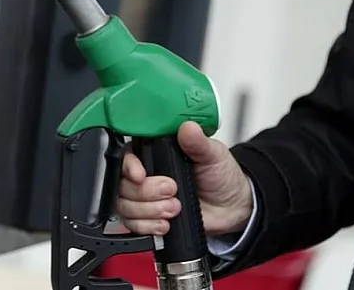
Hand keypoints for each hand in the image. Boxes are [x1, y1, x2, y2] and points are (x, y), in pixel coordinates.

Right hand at [117, 121, 252, 236]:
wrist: (231, 207)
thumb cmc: (220, 176)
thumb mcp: (212, 154)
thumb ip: (198, 142)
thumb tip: (188, 128)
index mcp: (155, 153)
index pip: (126, 156)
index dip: (129, 167)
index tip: (140, 175)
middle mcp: (145, 174)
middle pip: (122, 184)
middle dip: (146, 192)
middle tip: (172, 191)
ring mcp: (143, 197)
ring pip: (124, 205)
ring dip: (149, 210)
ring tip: (174, 208)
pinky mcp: (147, 217)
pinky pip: (131, 225)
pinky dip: (148, 226)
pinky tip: (166, 223)